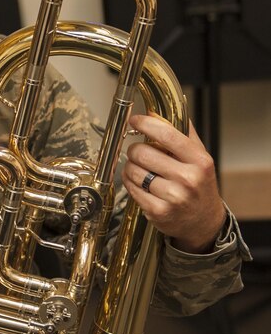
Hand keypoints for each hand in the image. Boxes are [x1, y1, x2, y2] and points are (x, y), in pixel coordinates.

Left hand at [122, 113, 225, 252]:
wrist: (204, 221)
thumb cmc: (199, 185)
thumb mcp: (199, 157)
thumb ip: (183, 133)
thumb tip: (158, 111)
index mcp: (200, 161)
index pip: (167, 134)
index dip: (145, 124)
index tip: (135, 120)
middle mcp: (188, 179)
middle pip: (142, 152)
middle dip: (135, 150)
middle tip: (139, 153)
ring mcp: (173, 197)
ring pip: (132, 170)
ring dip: (130, 167)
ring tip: (142, 170)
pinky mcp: (158, 211)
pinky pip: (130, 188)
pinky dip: (130, 182)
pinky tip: (140, 183)